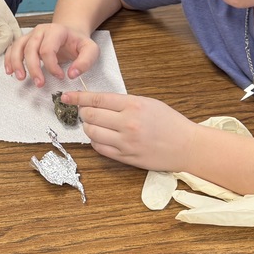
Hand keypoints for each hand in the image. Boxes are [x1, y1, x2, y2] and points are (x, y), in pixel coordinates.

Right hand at [4, 23, 98, 86]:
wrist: (71, 33)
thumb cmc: (79, 43)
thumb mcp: (90, 50)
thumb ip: (85, 62)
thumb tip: (71, 75)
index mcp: (56, 30)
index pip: (48, 49)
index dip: (52, 66)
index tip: (60, 76)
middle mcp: (41, 30)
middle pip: (30, 48)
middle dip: (33, 68)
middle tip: (39, 84)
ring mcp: (31, 35)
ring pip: (17, 47)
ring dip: (16, 63)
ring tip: (20, 78)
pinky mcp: (25, 41)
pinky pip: (12, 48)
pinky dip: (9, 59)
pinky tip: (10, 71)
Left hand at [62, 90, 197, 170]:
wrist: (187, 146)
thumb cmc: (170, 122)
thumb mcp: (148, 103)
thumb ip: (123, 102)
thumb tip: (98, 102)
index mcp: (133, 105)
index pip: (97, 99)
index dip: (78, 97)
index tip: (66, 96)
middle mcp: (127, 124)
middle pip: (90, 116)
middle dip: (83, 113)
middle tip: (86, 112)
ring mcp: (126, 142)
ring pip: (92, 133)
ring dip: (88, 128)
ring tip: (94, 125)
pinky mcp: (126, 157)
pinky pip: (100, 149)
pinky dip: (96, 141)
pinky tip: (102, 137)